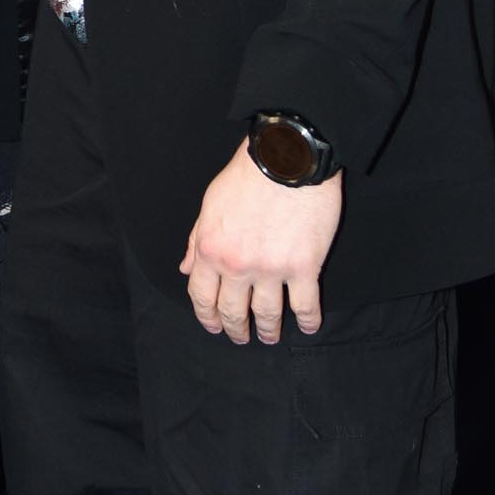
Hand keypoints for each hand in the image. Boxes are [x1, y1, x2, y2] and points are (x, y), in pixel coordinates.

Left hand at [179, 147, 341, 345]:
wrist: (287, 157)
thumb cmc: (247, 175)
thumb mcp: (209, 204)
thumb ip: (196, 240)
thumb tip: (186, 269)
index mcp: (210, 249)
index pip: (201, 295)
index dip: (207, 316)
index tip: (214, 326)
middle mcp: (237, 265)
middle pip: (232, 311)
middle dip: (235, 329)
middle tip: (241, 337)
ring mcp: (271, 268)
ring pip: (267, 314)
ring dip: (269, 330)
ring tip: (270, 336)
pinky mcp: (304, 266)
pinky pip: (305, 304)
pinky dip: (308, 320)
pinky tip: (309, 326)